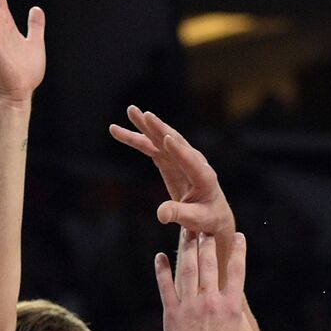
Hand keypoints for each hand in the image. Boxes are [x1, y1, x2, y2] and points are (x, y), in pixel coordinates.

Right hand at [111, 107, 234, 272]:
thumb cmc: (206, 218)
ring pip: (161, 140)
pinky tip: (120, 132)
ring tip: (130, 111)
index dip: (178, 151)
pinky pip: (151, 148)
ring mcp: (181, 159)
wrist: (210, 214)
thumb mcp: (194, 219)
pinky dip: (137, 140)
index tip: (167, 138)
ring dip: (145, 126)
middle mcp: (194, 161)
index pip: (190, 161)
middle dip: (159, 128)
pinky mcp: (170, 161)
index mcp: (204, 177)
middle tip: (144, 115)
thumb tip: (160, 214)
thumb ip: (178, 214)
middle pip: (174, 142)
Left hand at [156, 230, 254, 330]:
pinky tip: (160, 257)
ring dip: (187, 249)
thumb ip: (244, 318)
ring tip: (187, 234)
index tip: (237, 236)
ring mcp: (190, 306)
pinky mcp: (172, 314)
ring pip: (188, 269)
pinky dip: (162, 270)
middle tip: (205, 229)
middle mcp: (211, 301)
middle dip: (208, 243)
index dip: (238, 251)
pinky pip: (165, 286)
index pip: (237, 271)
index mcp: (232, 306)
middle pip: (210, 263)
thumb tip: (239, 306)